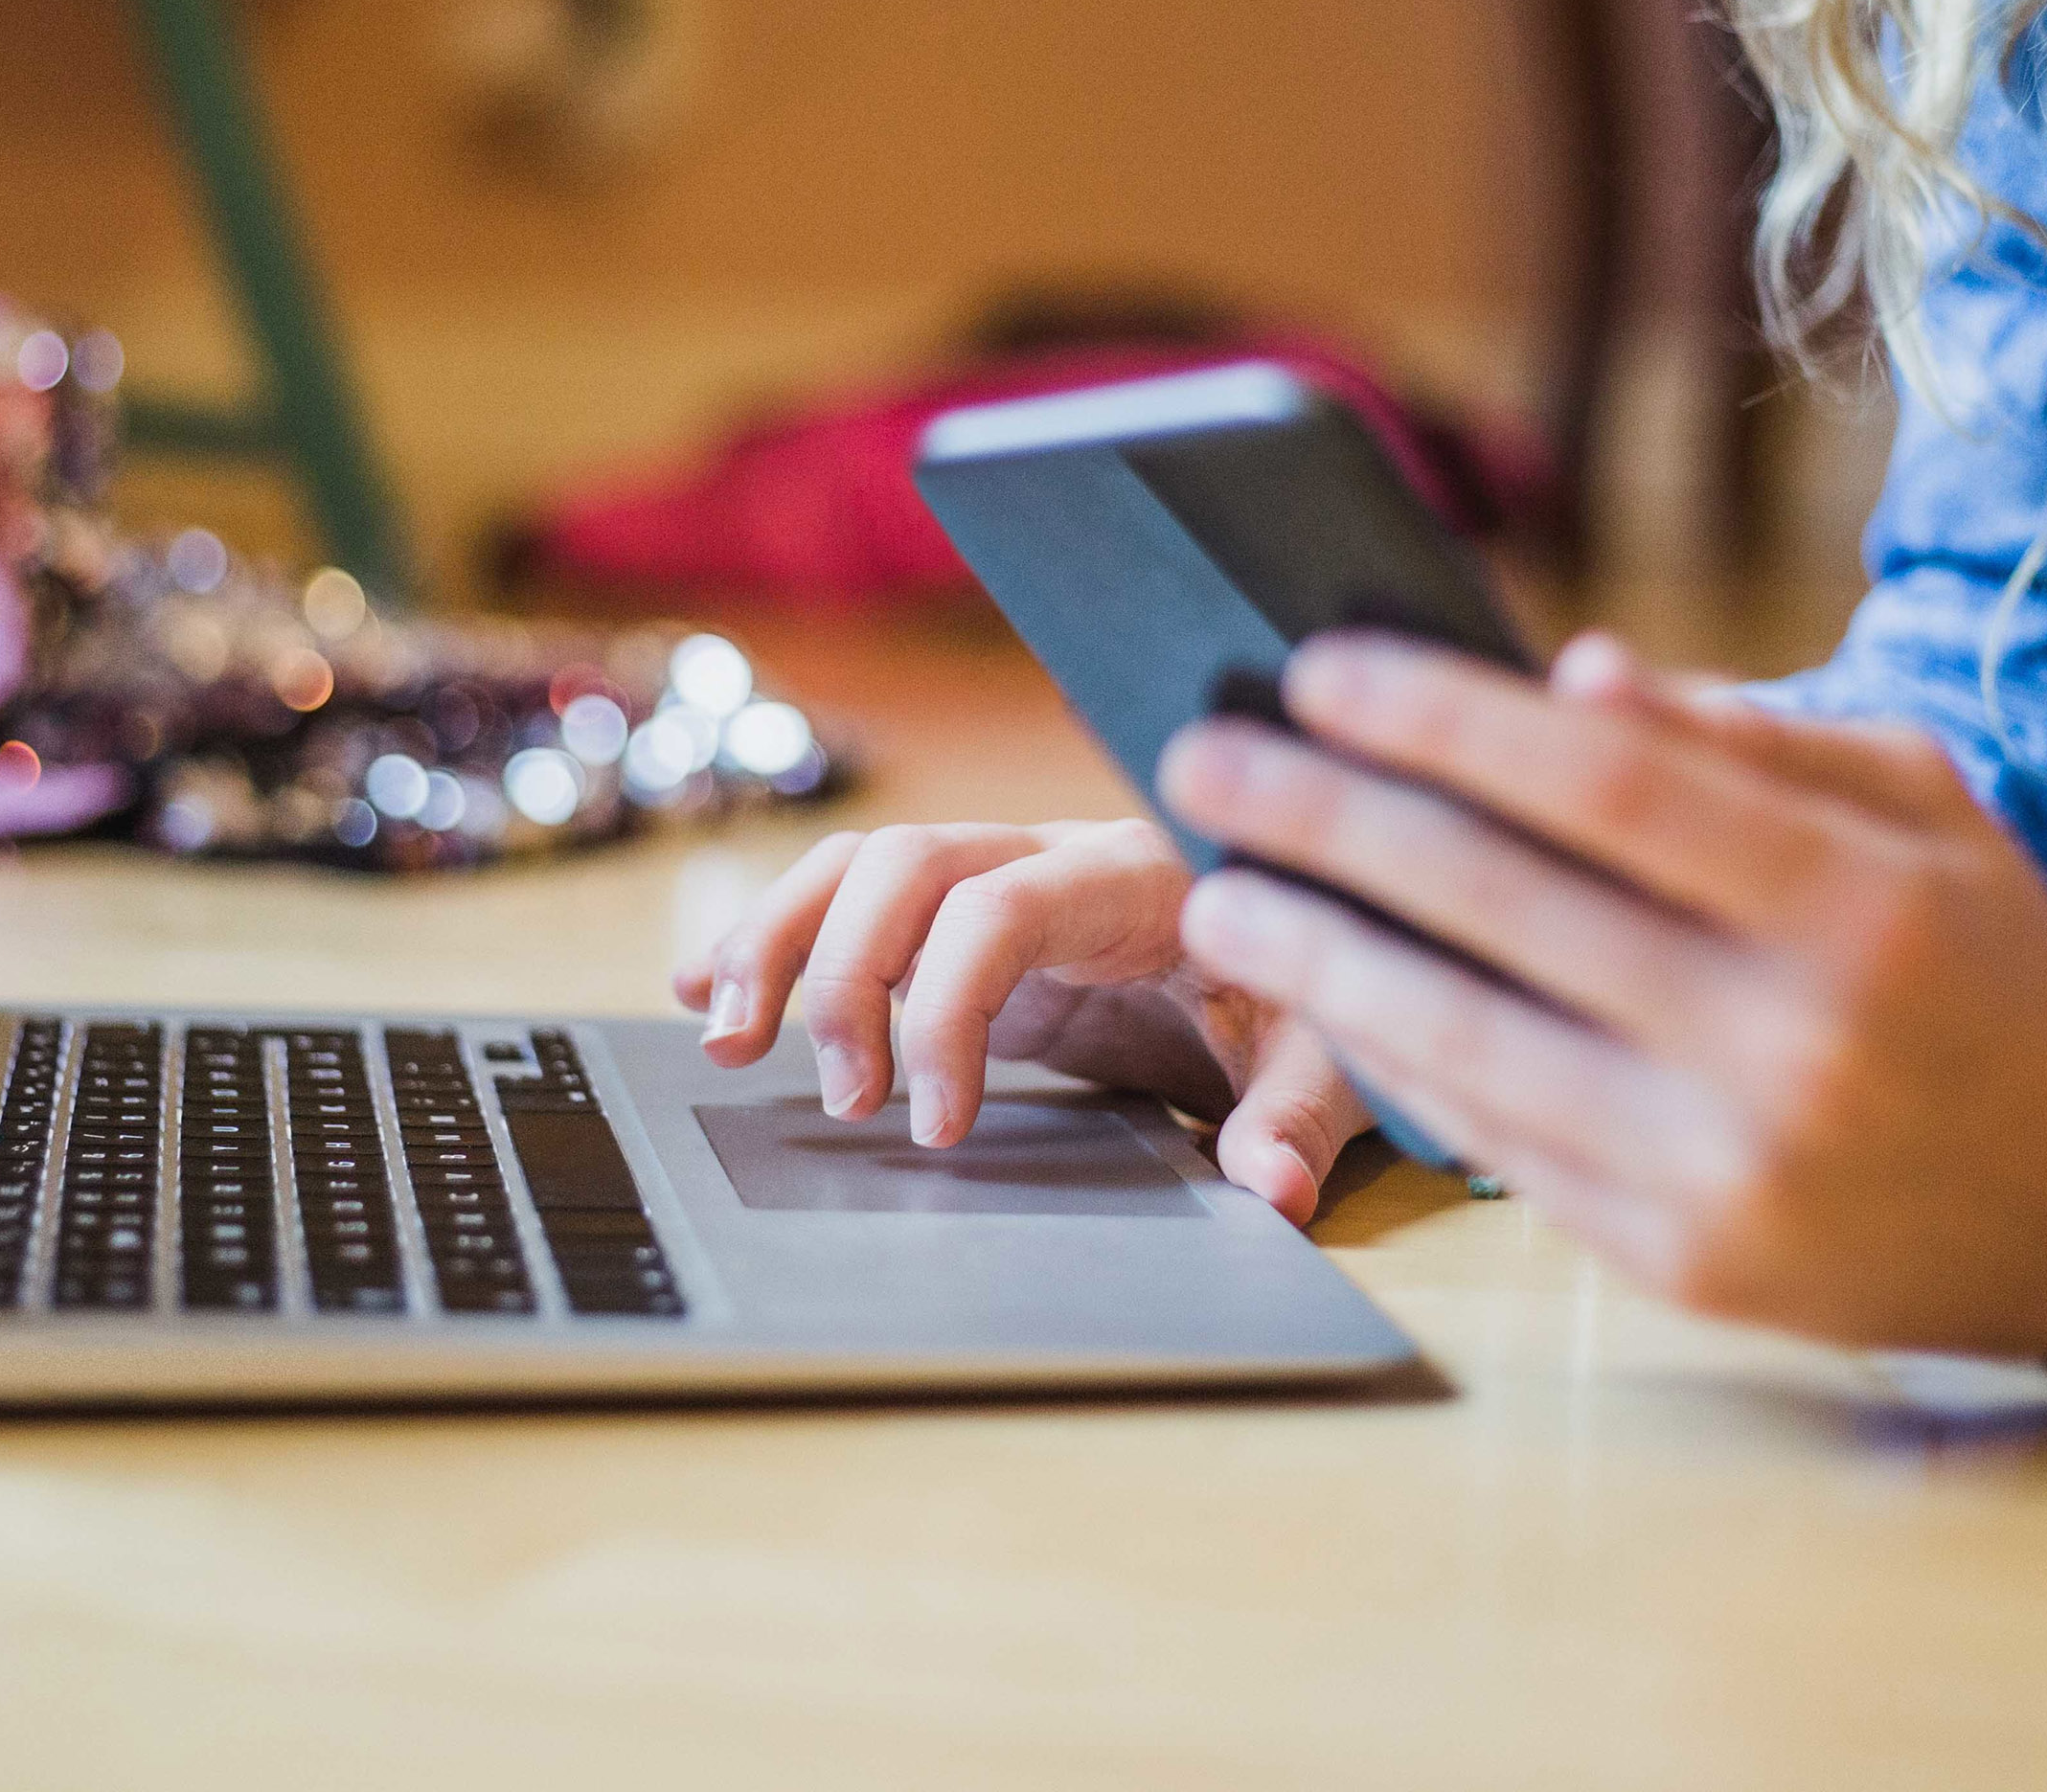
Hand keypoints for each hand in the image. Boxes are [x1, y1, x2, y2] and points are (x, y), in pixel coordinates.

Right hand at [669, 820, 1374, 1223]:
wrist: (1324, 951)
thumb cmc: (1331, 997)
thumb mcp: (1341, 1058)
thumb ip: (1300, 1115)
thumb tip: (1268, 1188)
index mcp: (1139, 880)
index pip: (998, 907)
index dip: (944, 1010)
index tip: (936, 1126)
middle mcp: (1056, 857)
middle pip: (905, 865)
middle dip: (843, 974)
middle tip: (841, 1100)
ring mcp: (1005, 881)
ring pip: (863, 867)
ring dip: (783, 943)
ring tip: (728, 1038)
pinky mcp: (971, 923)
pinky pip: (856, 901)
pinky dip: (777, 936)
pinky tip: (705, 989)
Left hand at [1158, 630, 2046, 1365]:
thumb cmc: (1997, 964)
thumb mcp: (1922, 808)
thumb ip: (1747, 736)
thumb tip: (1571, 670)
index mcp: (1856, 905)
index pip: (1602, 783)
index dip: (1443, 719)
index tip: (1318, 669)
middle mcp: (1788, 1045)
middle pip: (1501, 905)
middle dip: (1326, 821)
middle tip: (1201, 756)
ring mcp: (1730, 1173)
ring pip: (1467, 1042)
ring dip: (1316, 959)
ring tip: (1215, 887)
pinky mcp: (1687, 1270)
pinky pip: (1501, 1146)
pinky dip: (1396, 1063)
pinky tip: (1318, 995)